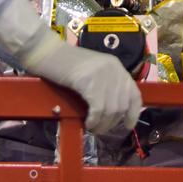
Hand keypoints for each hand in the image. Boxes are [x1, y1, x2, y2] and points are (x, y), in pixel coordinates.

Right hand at [0, 0, 142, 134]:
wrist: (47, 52)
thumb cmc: (65, 64)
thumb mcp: (92, 72)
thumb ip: (106, 86)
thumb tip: (113, 113)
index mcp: (116, 66)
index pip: (135, 93)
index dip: (133, 113)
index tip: (126, 125)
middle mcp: (114, 69)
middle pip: (122, 105)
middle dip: (112, 122)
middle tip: (100, 129)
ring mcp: (102, 73)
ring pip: (111, 109)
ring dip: (102, 124)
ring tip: (92, 127)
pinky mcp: (89, 80)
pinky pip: (98, 108)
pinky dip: (94, 120)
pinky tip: (87, 123)